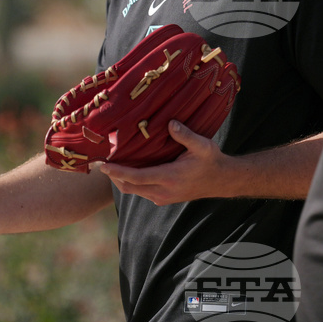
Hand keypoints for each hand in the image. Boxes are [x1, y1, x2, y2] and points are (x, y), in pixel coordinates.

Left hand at [101, 120, 236, 205]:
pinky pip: (141, 192)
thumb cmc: (211, 161)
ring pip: (134, 191)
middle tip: (100, 163)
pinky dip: (131, 182)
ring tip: (110, 165)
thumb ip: (186, 135)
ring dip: (121, 180)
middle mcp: (163, 191)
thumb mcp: (203, 146)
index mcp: (169, 178)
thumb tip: (170, 123)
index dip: (117, 172)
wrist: (221, 180)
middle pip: (129, 187)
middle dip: (113, 177)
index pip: (136, 177)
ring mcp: (162, 197)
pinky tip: (128, 170)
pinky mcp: (164, 198)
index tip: (103, 166)